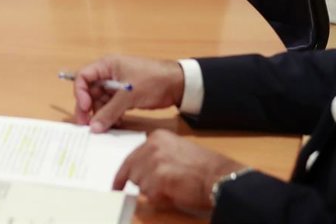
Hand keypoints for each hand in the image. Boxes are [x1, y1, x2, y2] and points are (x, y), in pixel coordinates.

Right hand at [72, 55, 184, 131]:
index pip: (83, 77)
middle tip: (86, 126)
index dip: (80, 93)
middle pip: (90, 92)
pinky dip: (112, 116)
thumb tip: (94, 127)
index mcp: (107, 66)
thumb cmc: (153, 80)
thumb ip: (109, 111)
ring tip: (104, 127)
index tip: (85, 108)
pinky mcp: (125, 96)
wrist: (178, 84)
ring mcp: (117, 86)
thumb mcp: (128, 96)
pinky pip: (112, 107)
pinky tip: (116, 124)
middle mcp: (109, 74)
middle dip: (88, 108)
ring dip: (101, 115)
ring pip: (101, 102)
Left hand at [113, 130, 245, 210]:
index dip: (123, 174)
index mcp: (156, 137)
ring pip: (140, 185)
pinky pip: (150, 196)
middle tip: (158, 188)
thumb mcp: (176, 151)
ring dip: (152, 192)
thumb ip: (156, 156)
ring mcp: (154, 161)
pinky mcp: (158, 177)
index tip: (118, 185)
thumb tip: (141, 171)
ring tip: (172, 188)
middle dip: (142, 184)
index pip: (130, 157)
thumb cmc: (203, 167)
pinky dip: (160, 199)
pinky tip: (174, 193)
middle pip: (131, 171)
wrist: (218, 176)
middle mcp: (152, 146)